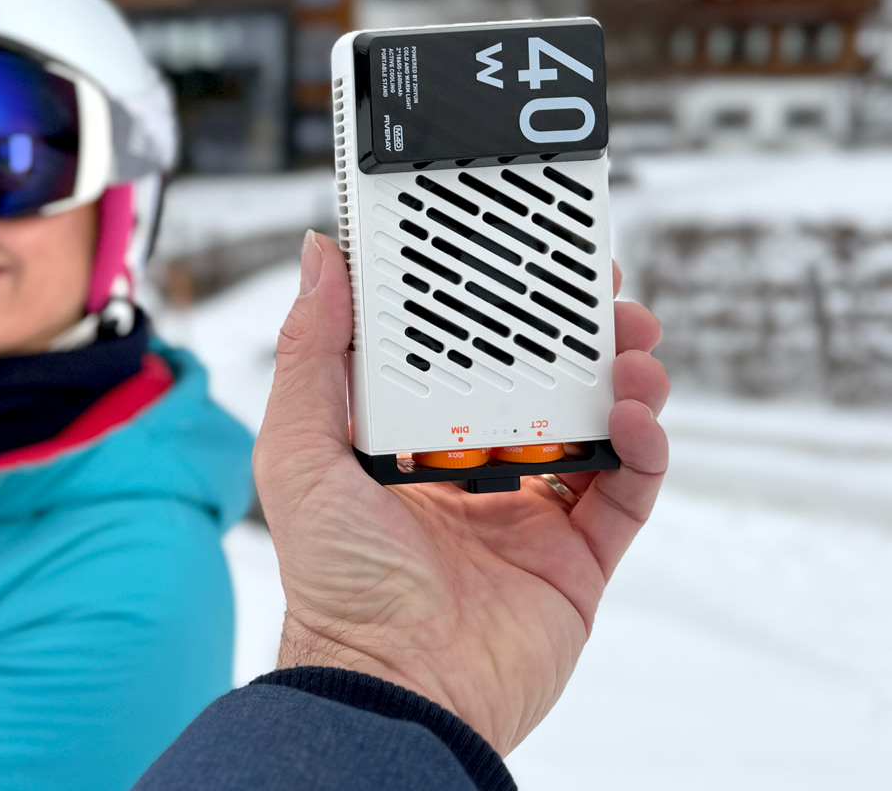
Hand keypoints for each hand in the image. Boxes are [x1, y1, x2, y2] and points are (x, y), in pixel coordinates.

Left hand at [257, 231, 668, 755]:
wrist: (394, 685)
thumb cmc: (335, 582)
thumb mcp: (300, 450)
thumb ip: (311, 354)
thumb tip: (319, 260)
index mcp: (408, 444)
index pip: (458, 357)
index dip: (491, 309)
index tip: (514, 259)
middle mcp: (471, 472)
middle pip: (539, 384)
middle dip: (577, 336)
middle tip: (602, 296)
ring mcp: (528, 515)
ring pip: (594, 428)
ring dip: (622, 381)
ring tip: (632, 350)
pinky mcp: (576, 558)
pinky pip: (628, 493)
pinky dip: (645, 450)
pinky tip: (631, 421)